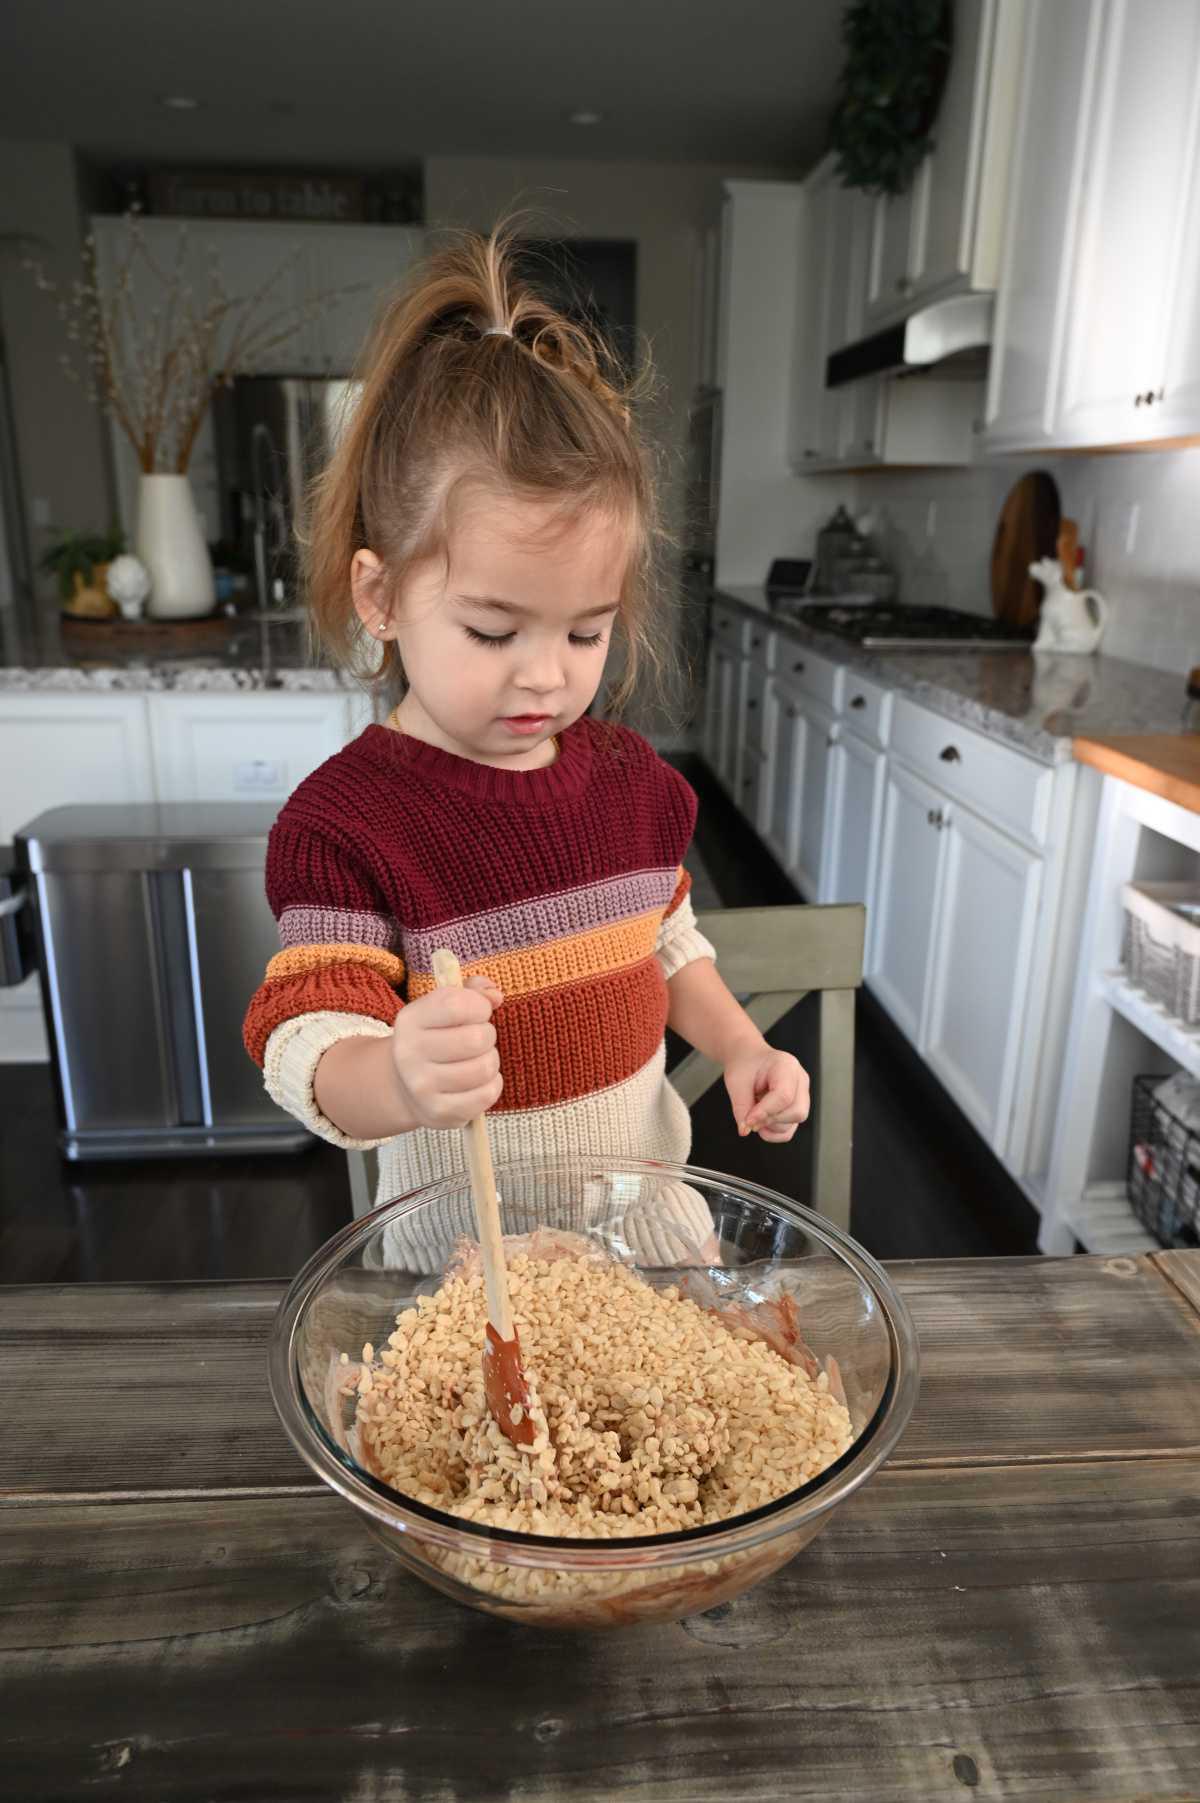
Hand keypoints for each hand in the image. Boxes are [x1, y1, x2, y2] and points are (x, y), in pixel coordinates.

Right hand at [389, 974, 503, 1129]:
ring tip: (479, 1059)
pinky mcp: (439, 1112)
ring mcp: (422, 1086)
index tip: (479, 1011)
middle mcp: (410, 1053)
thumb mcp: (444, 1007)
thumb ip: (473, 992)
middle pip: (476, 1039)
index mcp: (410, 1020)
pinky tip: (479, 1081)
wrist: (406, 1086)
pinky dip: (492, 1085)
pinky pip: (487, 1094)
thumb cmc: (435, 1038)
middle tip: (479, 1039)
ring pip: (484, 1068)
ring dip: (491, 1061)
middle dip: (487, 1035)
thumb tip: (495, 995)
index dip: (479, 1006)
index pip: (456, 1005)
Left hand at [723, 1043, 810, 1142]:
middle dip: (770, 1120)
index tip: (748, 1120)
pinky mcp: (797, 1108)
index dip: (765, 1112)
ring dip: (770, 1125)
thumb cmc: (745, 1066)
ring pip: (794, 1122)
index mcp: (786, 1066)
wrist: (749, 1060)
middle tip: (749, 1117)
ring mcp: (802, 1095)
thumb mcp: (736, 1082)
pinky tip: (761, 1124)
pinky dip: (774, 1133)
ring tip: (754, 1113)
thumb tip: (745, 1130)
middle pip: (796, 1111)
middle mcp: (800, 1080)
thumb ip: (741, 1106)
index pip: (784, 1095)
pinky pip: (790, 1130)